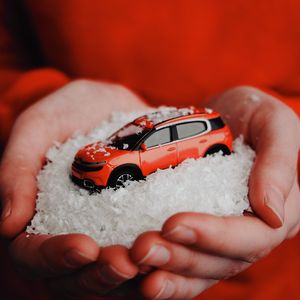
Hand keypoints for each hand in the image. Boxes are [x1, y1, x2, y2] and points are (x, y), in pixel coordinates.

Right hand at [0, 80, 147, 297]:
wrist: (111, 106)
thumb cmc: (71, 112)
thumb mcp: (39, 127)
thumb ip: (18, 168)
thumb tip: (8, 224)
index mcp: (36, 213)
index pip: (32, 252)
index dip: (54, 257)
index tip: (84, 247)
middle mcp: (67, 228)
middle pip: (74, 274)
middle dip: (98, 274)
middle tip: (127, 262)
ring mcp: (101, 229)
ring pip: (106, 273)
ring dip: (126, 277)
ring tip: (148, 262)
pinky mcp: (129, 223)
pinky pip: (137, 253)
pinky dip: (150, 261)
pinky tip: (167, 252)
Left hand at [129, 86, 299, 298]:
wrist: (220, 116)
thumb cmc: (249, 114)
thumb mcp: (272, 122)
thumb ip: (278, 160)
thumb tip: (271, 212)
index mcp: (277, 211)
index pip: (252, 237)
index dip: (215, 236)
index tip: (173, 223)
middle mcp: (250, 232)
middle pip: (220, 261)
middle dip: (180, 258)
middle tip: (143, 248)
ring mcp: (222, 237)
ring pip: (198, 269)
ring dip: (166, 270)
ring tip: (135, 260)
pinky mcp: (198, 233)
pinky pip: (182, 259)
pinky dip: (161, 268)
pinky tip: (135, 269)